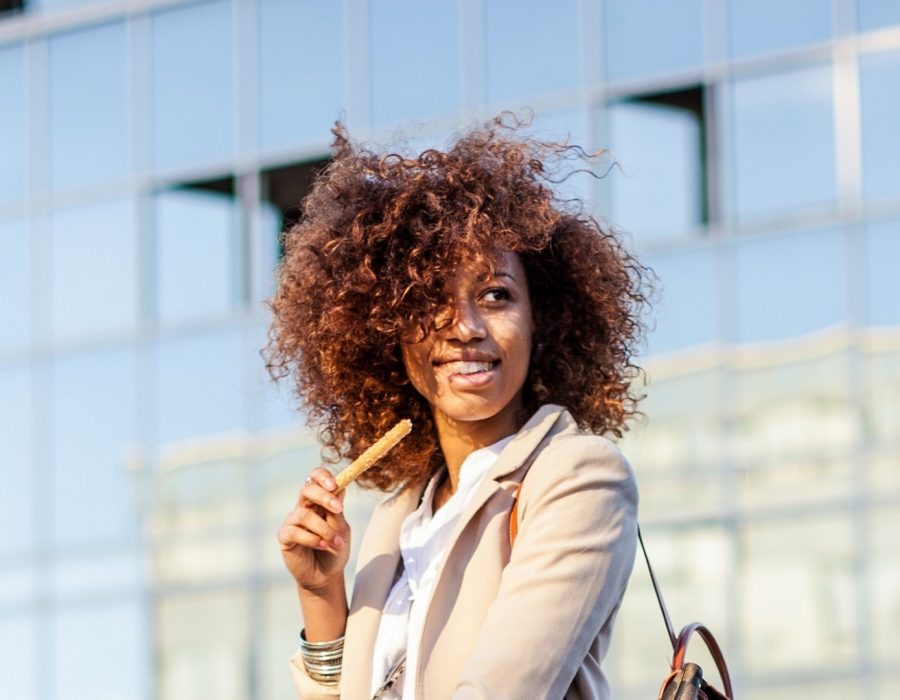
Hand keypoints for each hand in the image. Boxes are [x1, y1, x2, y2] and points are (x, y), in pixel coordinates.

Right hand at [277, 467, 351, 591]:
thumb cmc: (335, 549)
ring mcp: (293, 521)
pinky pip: (295, 531)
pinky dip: (312, 539)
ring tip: (335, 543)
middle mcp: (304, 507)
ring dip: (324, 529)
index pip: (315, 479)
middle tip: (338, 509)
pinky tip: (322, 546)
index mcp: (319, 501)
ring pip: (304, 515)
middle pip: (307, 489)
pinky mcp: (284, 537)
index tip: (335, 485)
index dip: (322, 477)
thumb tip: (340, 488)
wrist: (326, 576)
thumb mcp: (342, 529)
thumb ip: (337, 512)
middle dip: (324, 497)